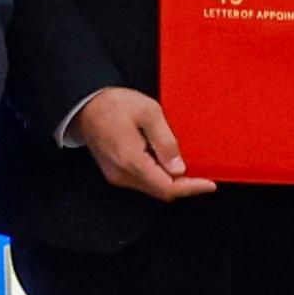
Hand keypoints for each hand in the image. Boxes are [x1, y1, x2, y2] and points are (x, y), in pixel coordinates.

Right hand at [73, 86, 207, 205]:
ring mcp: (116, 175)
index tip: (209, 184)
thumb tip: (179, 168)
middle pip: (160, 191)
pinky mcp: (114, 173)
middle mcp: (122, 173)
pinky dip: (158, 176)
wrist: (85, 104)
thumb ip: (165, 141)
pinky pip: (142, 181)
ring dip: (170, 180)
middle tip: (201, 174)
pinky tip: (164, 162)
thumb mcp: (148, 112)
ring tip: (182, 164)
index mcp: (130, 159)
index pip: (167, 186)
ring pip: (152, 188)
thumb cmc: (114, 103)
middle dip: (183, 185)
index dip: (191, 188)